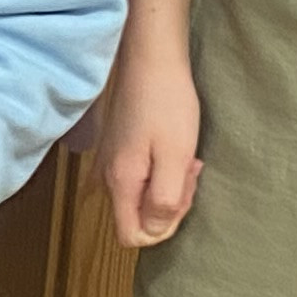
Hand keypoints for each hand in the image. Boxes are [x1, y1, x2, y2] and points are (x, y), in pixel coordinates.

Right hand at [97, 38, 201, 246]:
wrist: (150, 59)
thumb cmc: (167, 104)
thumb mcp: (176, 156)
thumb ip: (164, 200)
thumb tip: (155, 230)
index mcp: (120, 183)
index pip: (132, 236)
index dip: (163, 228)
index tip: (181, 195)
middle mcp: (107, 177)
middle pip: (136, 217)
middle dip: (169, 203)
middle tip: (189, 170)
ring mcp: (107, 162)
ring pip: (138, 196)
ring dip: (166, 185)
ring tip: (184, 156)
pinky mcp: (114, 147)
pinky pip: (135, 176)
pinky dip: (156, 170)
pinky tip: (171, 150)